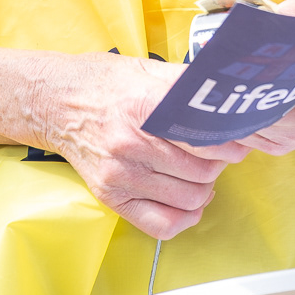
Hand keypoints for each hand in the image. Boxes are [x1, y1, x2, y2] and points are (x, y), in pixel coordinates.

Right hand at [33, 51, 249, 239]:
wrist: (56, 102)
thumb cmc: (105, 83)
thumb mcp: (149, 70)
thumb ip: (188, 83)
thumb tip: (228, 94)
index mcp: (146, 106)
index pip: (206, 138)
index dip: (231, 143)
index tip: (238, 140)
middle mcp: (132, 143)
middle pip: (202, 171)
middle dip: (220, 164)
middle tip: (218, 154)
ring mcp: (120, 174)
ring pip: (189, 198)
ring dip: (205, 189)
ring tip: (201, 174)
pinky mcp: (111, 196)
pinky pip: (161, 224)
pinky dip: (184, 219)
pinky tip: (188, 203)